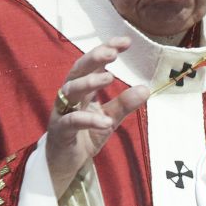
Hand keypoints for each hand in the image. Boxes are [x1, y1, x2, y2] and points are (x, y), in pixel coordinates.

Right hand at [45, 37, 149, 196]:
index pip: (93, 64)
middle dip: (94, 58)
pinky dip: (88, 120)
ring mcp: (62, 111)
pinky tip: (105, 122)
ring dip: (89, 83)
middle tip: (112, 52)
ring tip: (110, 78)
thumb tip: (146, 89)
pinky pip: (72, 121)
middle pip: (78, 70)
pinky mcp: (59, 131)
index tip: (126, 41)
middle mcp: (69, 96)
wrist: (65, 164)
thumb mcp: (109, 118)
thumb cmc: (85, 136)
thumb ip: (124, 104)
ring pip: (70, 90)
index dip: (107, 50)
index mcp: (82, 89)